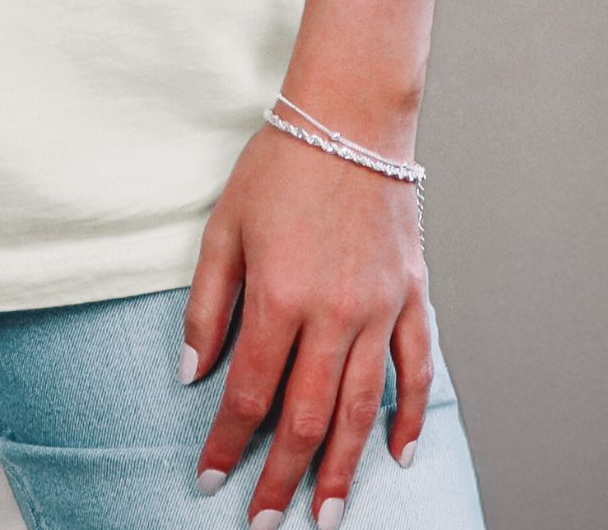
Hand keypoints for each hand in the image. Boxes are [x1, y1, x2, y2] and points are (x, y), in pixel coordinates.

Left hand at [182, 113, 431, 525]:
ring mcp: (380, 308)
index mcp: (279, 295)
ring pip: (361, 409)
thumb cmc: (279, 166)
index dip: (227, 444)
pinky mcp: (412, 296)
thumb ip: (207, 306)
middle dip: (281, 477)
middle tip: (265, 521)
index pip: (248, 393)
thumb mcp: (224, 226)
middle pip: (306, 417)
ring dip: (342, 470)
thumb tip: (191, 374)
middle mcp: (333, 312)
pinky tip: (397, 457)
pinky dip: (409, 418)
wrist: (349, 118)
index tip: (210, 478)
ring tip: (325, 515)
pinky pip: (415, 371)